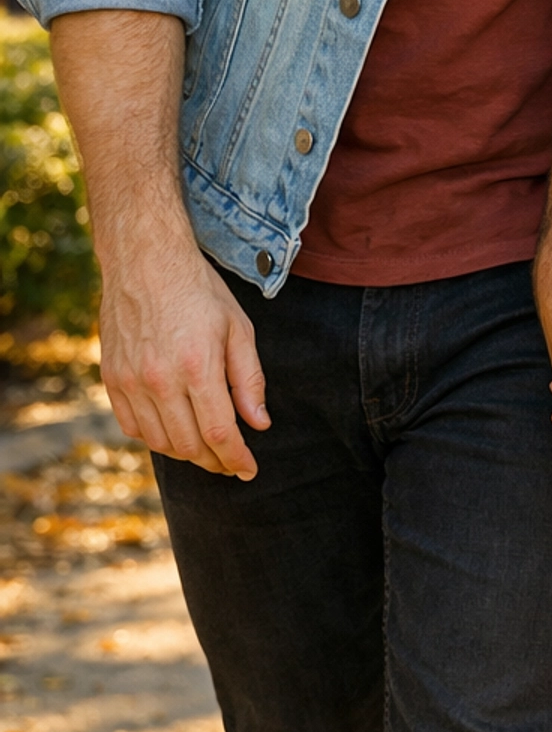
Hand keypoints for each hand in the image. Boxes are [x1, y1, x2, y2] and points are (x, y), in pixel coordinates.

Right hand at [98, 235, 268, 479]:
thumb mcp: (238, 327)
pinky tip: (173, 430)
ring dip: (186, 454)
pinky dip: (155, 438)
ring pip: (160, 443)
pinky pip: (133, 427)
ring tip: (206, 449)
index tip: (249, 470)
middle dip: (215, 462)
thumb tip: (258, 423)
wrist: (146, 261)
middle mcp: (161, 380)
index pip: (220, 434)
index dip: (237, 459)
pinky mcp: (113, 380)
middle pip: (189, 446)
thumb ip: (249, 379)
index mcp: (198, 366)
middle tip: (231, 462)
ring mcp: (132, 382)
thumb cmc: (199, 290)